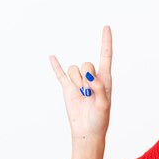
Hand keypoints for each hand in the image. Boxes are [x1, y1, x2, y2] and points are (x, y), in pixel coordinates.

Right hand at [49, 26, 112, 140]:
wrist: (87, 131)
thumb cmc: (100, 119)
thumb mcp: (104, 105)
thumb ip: (100, 89)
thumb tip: (90, 76)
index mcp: (105, 79)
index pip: (106, 55)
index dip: (106, 41)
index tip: (106, 27)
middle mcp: (92, 78)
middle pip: (86, 63)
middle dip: (86, 78)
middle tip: (90, 94)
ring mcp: (79, 82)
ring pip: (74, 69)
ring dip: (76, 82)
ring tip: (82, 97)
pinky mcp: (67, 88)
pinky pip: (60, 74)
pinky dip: (55, 66)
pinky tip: (52, 57)